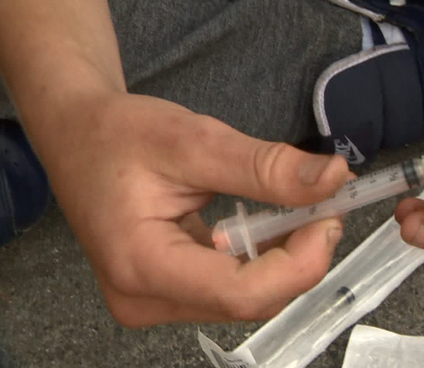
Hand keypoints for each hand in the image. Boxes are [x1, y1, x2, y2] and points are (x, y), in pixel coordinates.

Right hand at [41, 92, 351, 326]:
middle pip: (249, 301)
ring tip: (301, 208)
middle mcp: (145, 299)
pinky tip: (274, 223)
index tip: (329, 215)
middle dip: (299, 257)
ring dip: (286, 257)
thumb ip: (266, 166)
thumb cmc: (120, 134)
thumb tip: (334, 178)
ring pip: (248, 298)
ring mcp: (156, 301)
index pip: (241, 293)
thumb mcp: (196, 140)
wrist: (77, 136)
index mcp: (141, 266)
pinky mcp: (168, 292)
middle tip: (324, 204)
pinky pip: (233, 288)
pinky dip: (265, 257)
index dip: (300, 262)